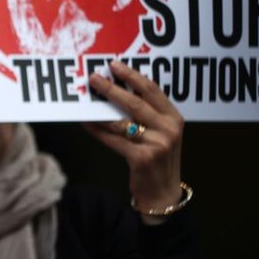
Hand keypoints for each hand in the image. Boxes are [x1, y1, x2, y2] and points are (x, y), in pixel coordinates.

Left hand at [83, 60, 184, 223]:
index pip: (152, 90)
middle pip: (135, 102)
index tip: (114, 65)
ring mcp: (156, 144)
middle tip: (94, 78)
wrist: (163, 193)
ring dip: (100, 110)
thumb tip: (117, 90)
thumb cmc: (158, 159)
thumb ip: (147, 114)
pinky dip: (98, 130)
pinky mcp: (141, 158)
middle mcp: (168, 129)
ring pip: (121, 122)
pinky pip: (113, 140)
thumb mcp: (162, 133)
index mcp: (174, 118)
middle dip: (112, 89)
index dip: (132, 76)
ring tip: (85, 100)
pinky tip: (86, 123)